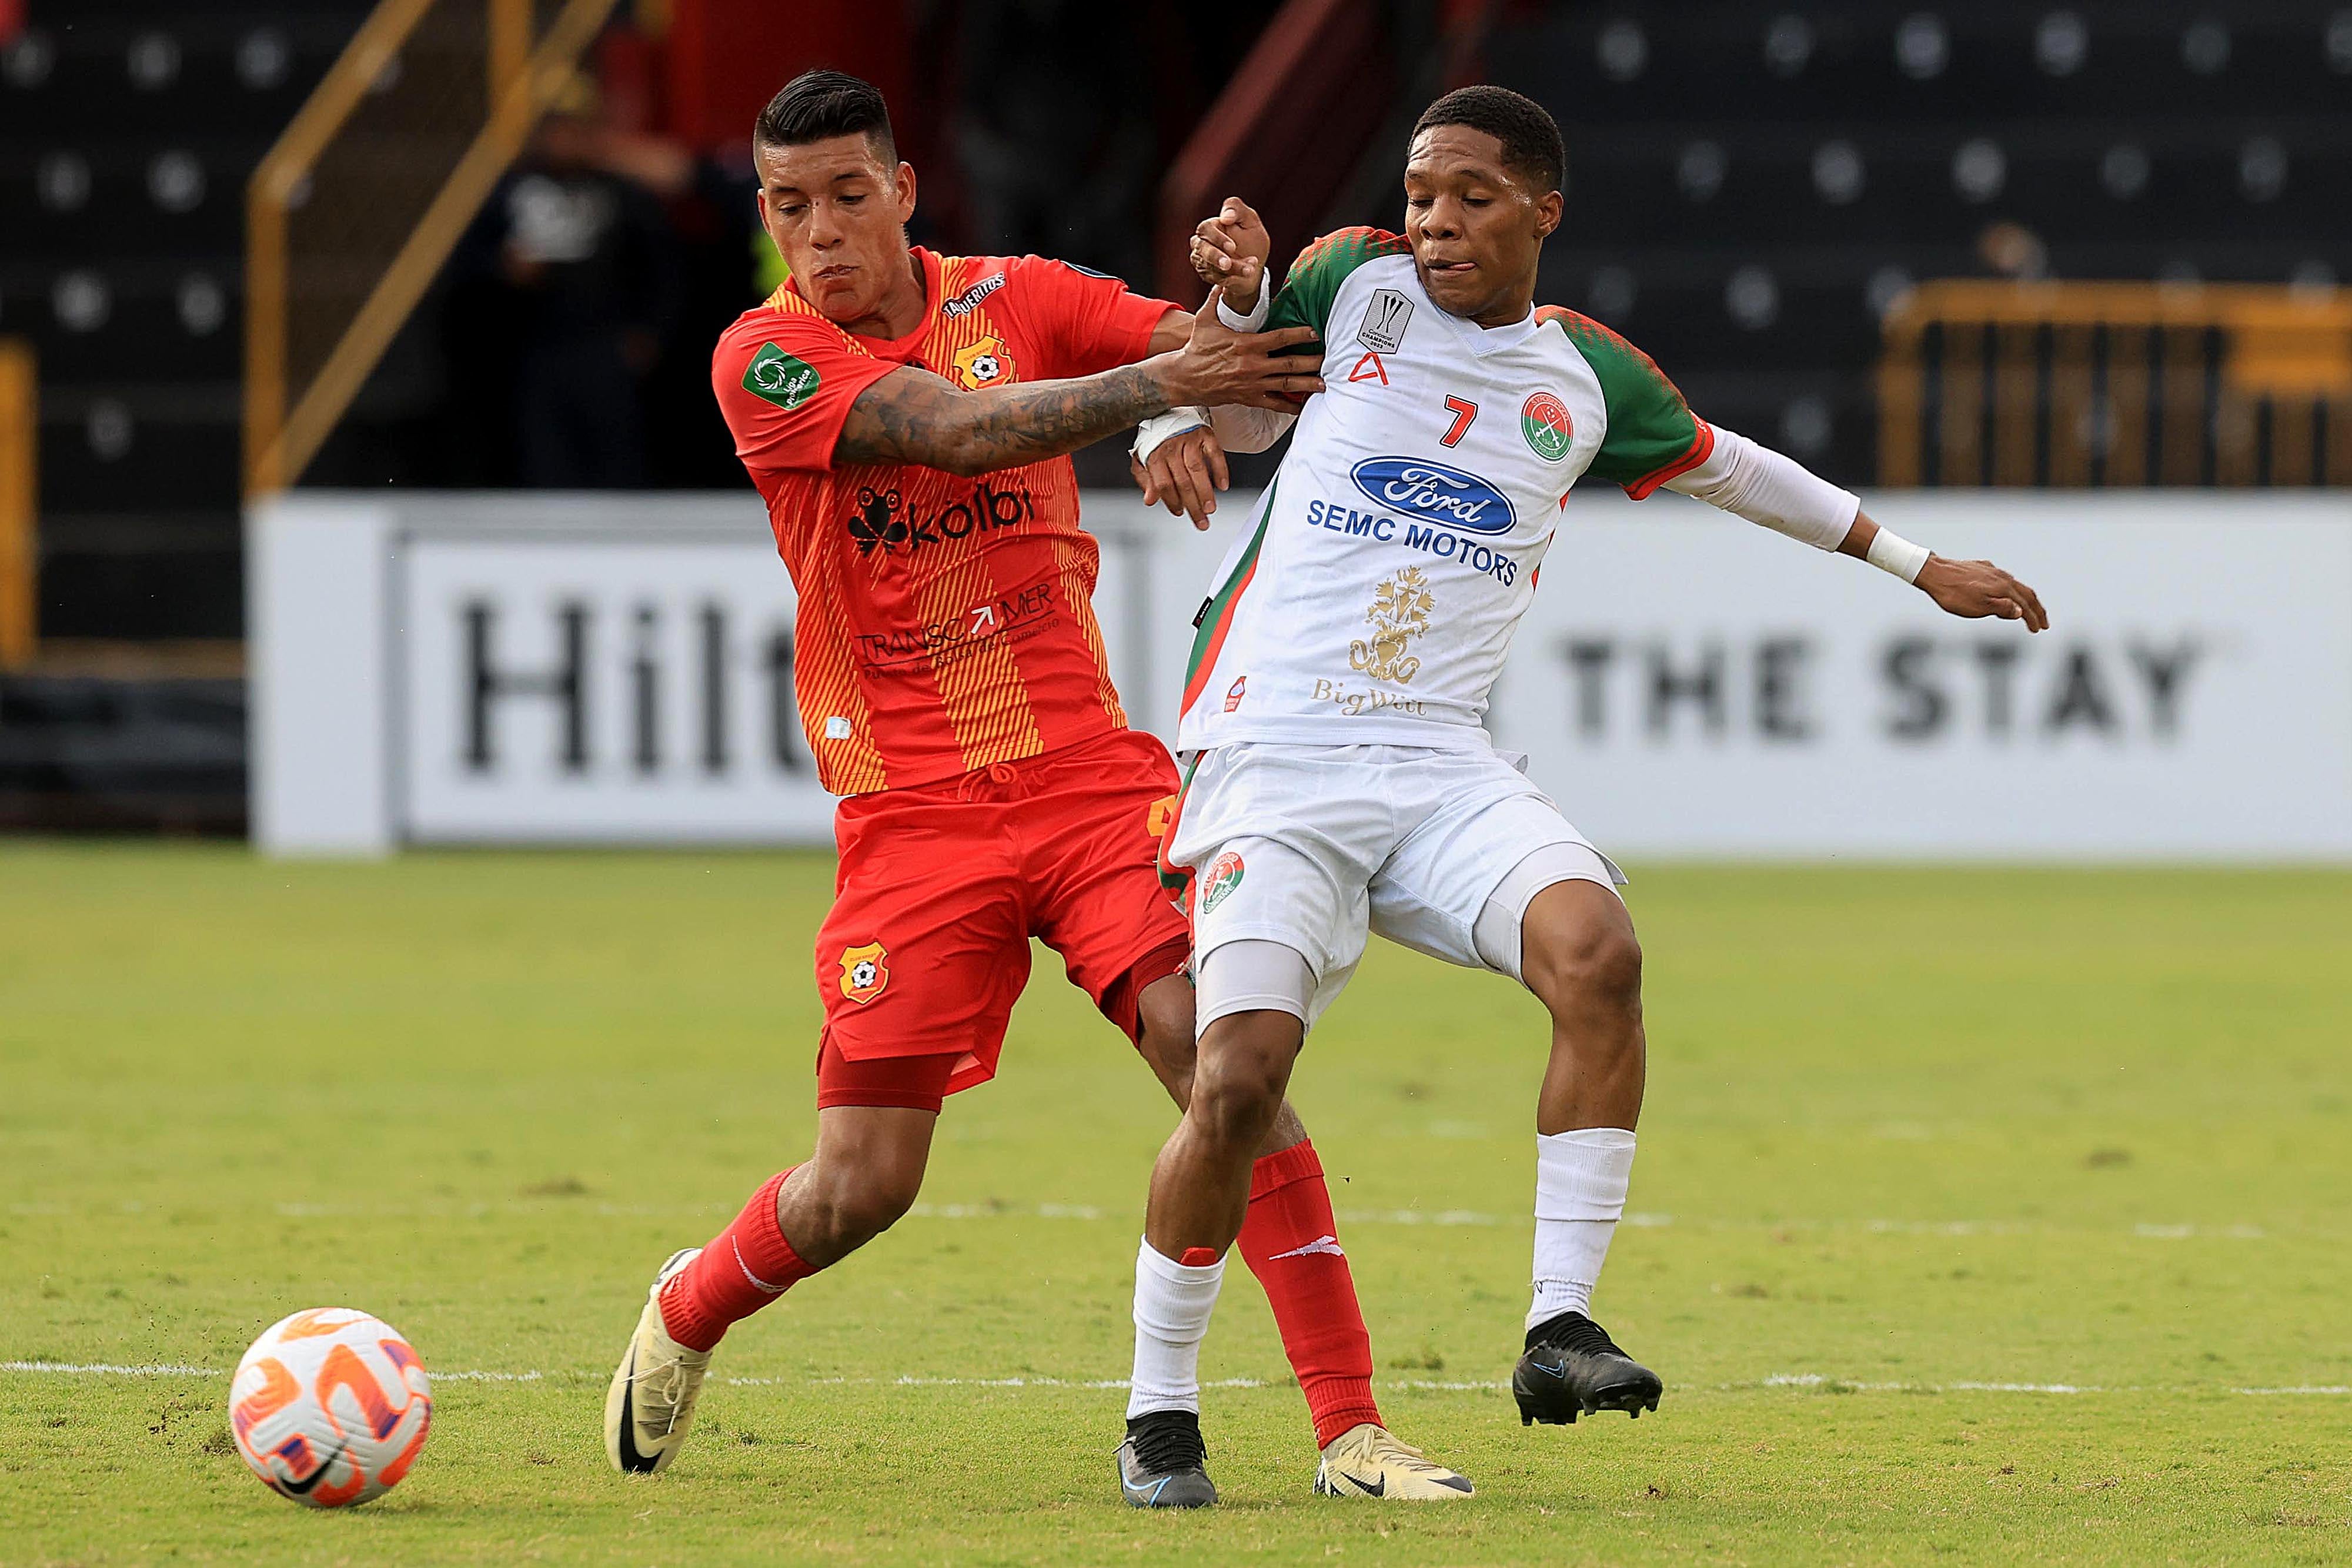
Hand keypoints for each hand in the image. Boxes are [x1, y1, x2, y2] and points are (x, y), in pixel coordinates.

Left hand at [1129, 425, 1229, 529]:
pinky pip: (1215, 453)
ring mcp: (1189, 440)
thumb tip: (1149, 500)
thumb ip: (1145, 480)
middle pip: (1182, 481)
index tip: (1179, 512)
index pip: (1163, 484)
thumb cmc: (1156, 439)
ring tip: (1210, 508)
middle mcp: (1172, 446)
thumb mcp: (1142, 459)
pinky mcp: (1204, 434)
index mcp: (1154, 455)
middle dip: (1193, 505)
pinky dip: (1220, 470)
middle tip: (1201, 521)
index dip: (1171, 501)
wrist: (1168, 412)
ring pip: (1198, 470)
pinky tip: (1222, 485)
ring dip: (1206, 492)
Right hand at [1151, 290, 1322, 410]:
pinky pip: (1273, 404)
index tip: (1315, 332)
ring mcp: (1252, 384)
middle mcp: (1252, 365)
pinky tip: (1302, 407)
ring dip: (1306, 385)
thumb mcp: (1205, 320)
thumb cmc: (1197, 348)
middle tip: (1330, 359)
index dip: (1299, 334)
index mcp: (1246, 345)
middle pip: (1289, 364)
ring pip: (1286, 385)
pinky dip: (1289, 407)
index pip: (1279, 338)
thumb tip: (1224, 280)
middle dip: (1311, 362)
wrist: (1185, 377)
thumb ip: (1217, 298)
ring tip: (1324, 383)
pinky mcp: (1248, 398)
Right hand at [1190, 197, 1272, 312]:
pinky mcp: (1208, 275)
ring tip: (1250, 269)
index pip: (1205, 229)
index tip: (1232, 247)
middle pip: (1201, 249)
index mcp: (1211, 226)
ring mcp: (1203, 260)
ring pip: (1209, 266)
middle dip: (1215, 257)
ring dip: (1231, 269)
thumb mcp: (1250, 221)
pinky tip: (1245, 273)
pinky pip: (1215, 278)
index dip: (1216, 238)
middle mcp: (1203, 243)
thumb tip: (1225, 216)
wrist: (1255, 264)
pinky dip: (1232, 277)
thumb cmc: (1251, 239)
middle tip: (1228, 264)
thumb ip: (1238, 210)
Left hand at [1916, 556, 2049, 631]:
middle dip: (2038, 609)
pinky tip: (2007, 592)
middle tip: (2044, 623)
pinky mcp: (1982, 567)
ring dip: (2026, 598)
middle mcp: (2002, 577)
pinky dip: (2011, 589)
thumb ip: (2001, 608)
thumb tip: (2020, 612)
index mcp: (2004, 588)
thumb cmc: (1953, 594)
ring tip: (2029, 609)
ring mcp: (1992, 571)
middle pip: (2026, 593)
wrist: (1933, 572)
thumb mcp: (1977, 607)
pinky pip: (2003, 579)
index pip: (2025, 606)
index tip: (2038, 630)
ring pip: (2016, 585)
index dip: (2034, 619)